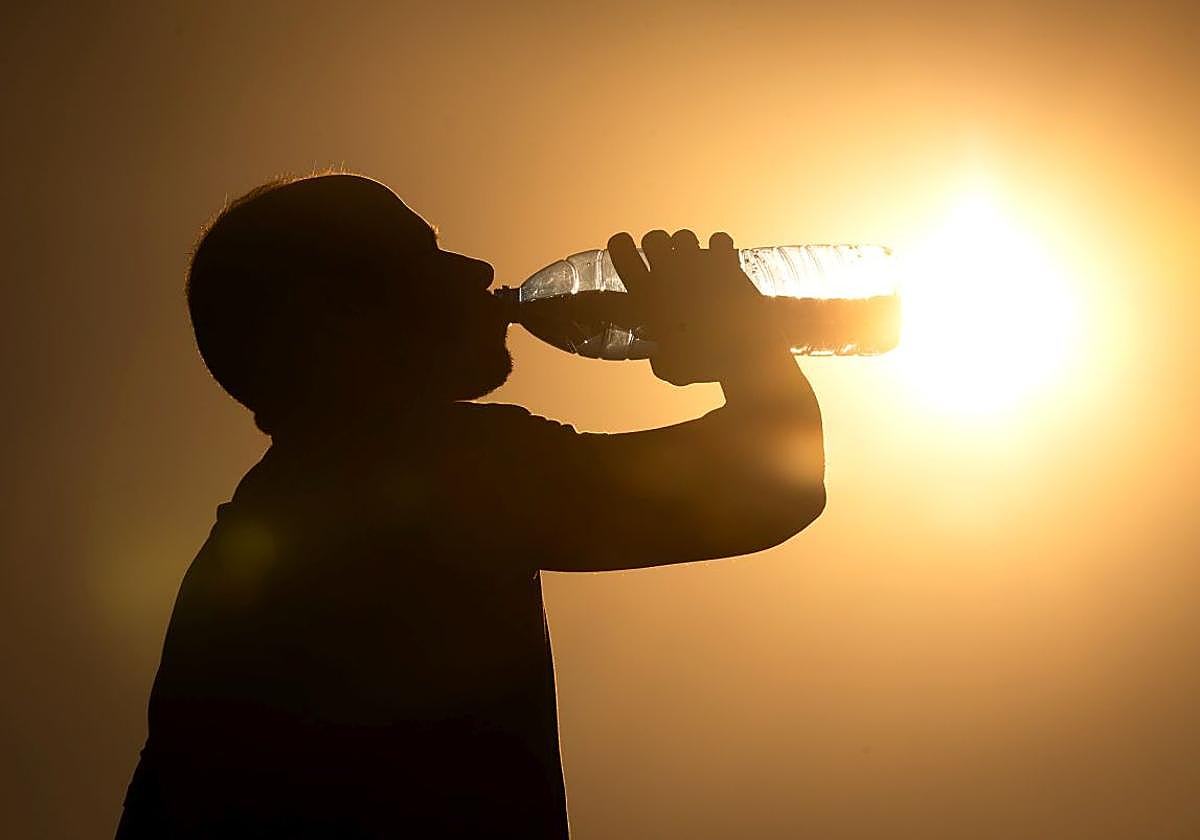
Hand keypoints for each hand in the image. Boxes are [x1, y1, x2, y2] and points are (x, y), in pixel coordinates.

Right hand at [608, 229, 772, 385]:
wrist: (745, 349)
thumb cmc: (705, 362)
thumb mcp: (670, 367)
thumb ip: (659, 357)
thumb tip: (660, 354)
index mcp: (647, 296)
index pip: (621, 251)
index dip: (621, 246)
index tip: (625, 248)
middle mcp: (668, 272)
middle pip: (653, 238)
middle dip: (657, 247)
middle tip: (665, 263)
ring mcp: (698, 262)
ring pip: (683, 236)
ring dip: (687, 248)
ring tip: (694, 264)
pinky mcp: (726, 260)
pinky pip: (718, 239)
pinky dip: (719, 248)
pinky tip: (721, 260)